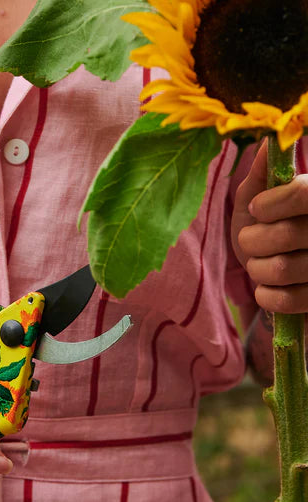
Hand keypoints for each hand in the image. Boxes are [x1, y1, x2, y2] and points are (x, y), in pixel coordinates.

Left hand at [232, 140, 307, 312]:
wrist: (279, 274)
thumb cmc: (269, 227)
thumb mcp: (260, 198)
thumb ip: (262, 176)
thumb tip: (266, 146)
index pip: (304, 194)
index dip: (271, 204)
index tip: (258, 210)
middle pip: (286, 235)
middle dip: (253, 240)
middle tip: (252, 240)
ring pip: (281, 269)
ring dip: (257, 268)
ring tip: (260, 263)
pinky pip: (286, 302)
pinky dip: (265, 295)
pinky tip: (268, 286)